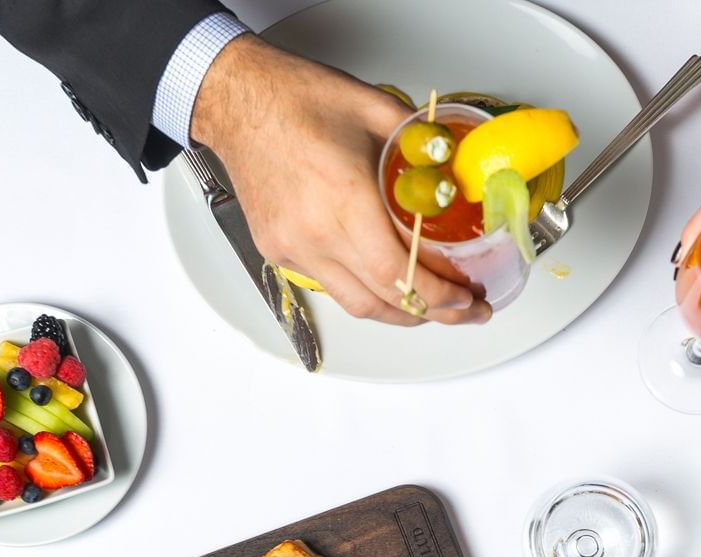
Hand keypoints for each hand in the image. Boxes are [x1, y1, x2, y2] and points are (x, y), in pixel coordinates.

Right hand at [190, 35, 489, 326]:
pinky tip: (386, 283)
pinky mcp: (279, 253)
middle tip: (464, 310)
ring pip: (356, 305)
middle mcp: (315, 235)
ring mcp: (294, 249)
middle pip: (382, 301)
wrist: (234, 100)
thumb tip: (453, 167)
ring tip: (432, 307)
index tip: (466, 299)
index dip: (438, 296)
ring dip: (398, 313)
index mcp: (343, 199)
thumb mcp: (372, 108)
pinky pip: (331, 287)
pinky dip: (365, 292)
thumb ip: (419, 143)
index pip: (398, 273)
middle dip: (432, 313)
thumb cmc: (294, 98)